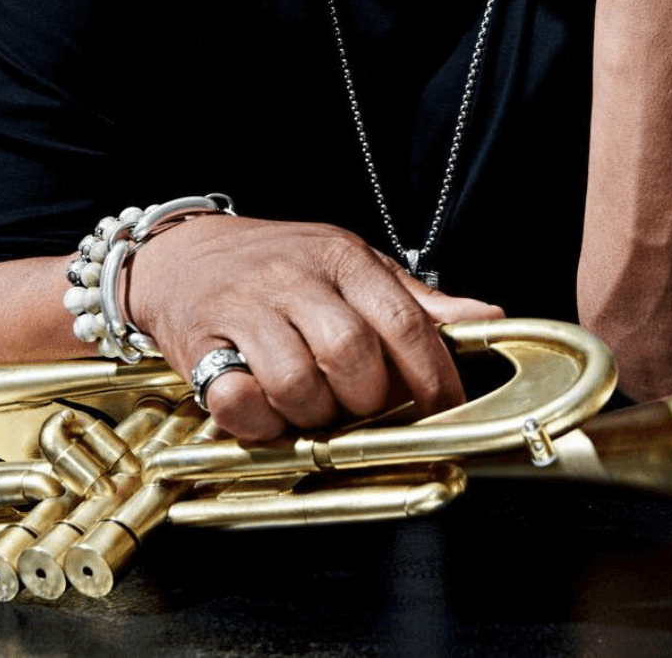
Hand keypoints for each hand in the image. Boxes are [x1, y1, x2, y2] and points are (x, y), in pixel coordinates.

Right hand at [124, 215, 502, 441]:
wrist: (183, 252)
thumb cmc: (279, 264)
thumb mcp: (352, 265)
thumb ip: (416, 300)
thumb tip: (488, 318)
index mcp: (342, 258)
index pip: (404, 321)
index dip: (432, 376)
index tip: (444, 409)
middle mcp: (295, 278)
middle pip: (353, 355)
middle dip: (368, 399)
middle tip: (362, 406)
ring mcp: (246, 309)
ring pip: (297, 382)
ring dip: (314, 413)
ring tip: (313, 405)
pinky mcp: (201, 344)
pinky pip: (237, 397)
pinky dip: (258, 418)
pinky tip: (266, 408)